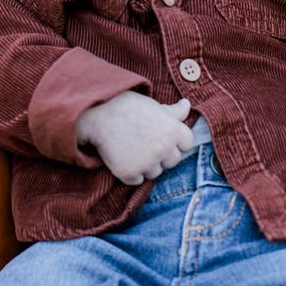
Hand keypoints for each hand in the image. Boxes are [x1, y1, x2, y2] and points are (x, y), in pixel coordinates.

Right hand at [76, 91, 193, 184]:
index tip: (160, 134)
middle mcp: (164, 149)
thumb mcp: (153, 106)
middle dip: (161, 154)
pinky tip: (122, 156)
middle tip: (143, 140)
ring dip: (146, 165)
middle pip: (172, 161)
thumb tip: (187, 105)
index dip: (174, 141)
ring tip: (131, 147)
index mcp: (174, 131)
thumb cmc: (127, 107)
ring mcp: (147, 163)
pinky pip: (137, 180)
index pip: (187, 145)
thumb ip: (173, 112)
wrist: (98, 114)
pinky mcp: (130, 173)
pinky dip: (130, 172)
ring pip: (155, 172)